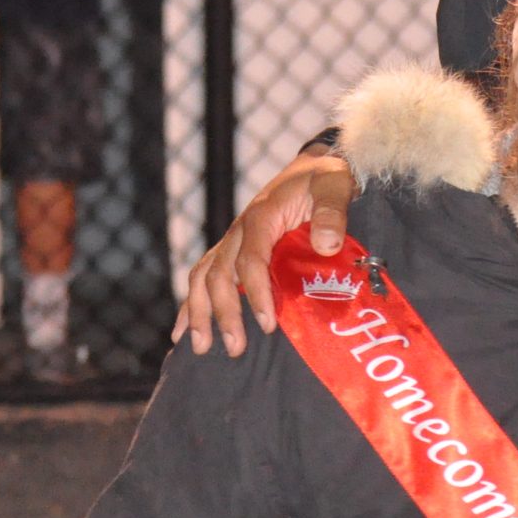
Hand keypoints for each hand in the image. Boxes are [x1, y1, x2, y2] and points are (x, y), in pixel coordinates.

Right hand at [174, 152, 356, 355]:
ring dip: (199, 313)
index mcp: (261, 217)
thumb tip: (326, 244)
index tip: (268, 324)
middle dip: (225, 313)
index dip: (255, 293)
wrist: (313, 169)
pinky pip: (203, 275)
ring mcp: (232, 241)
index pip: (251, 261)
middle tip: (237, 347)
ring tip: (202, 347)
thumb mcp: (334, 185)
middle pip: (220, 275)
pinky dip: (190, 304)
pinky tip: (182, 332)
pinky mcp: (232, 249)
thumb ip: (332, 211)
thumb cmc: (325, 179)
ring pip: (203, 277)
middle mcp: (239, 230)